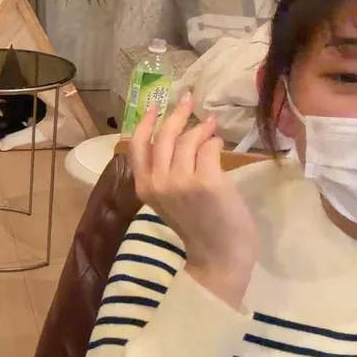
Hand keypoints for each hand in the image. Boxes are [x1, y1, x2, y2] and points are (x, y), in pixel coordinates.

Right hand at [129, 93, 257, 306]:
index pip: (137, 145)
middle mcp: (158, 183)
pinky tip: (219, 144)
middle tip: (188, 100)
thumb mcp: (169, 200)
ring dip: (202, 128)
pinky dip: (215, 142)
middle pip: (163, 135)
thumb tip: (181, 135)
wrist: (218, 256)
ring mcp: (182, 182)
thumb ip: (166, 173)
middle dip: (177, 113)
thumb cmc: (198, 228)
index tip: (155, 105)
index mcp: (144, 187)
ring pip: (189, 139)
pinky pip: (209, 148)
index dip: (145, 121)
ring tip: (212, 126)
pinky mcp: (207, 182)